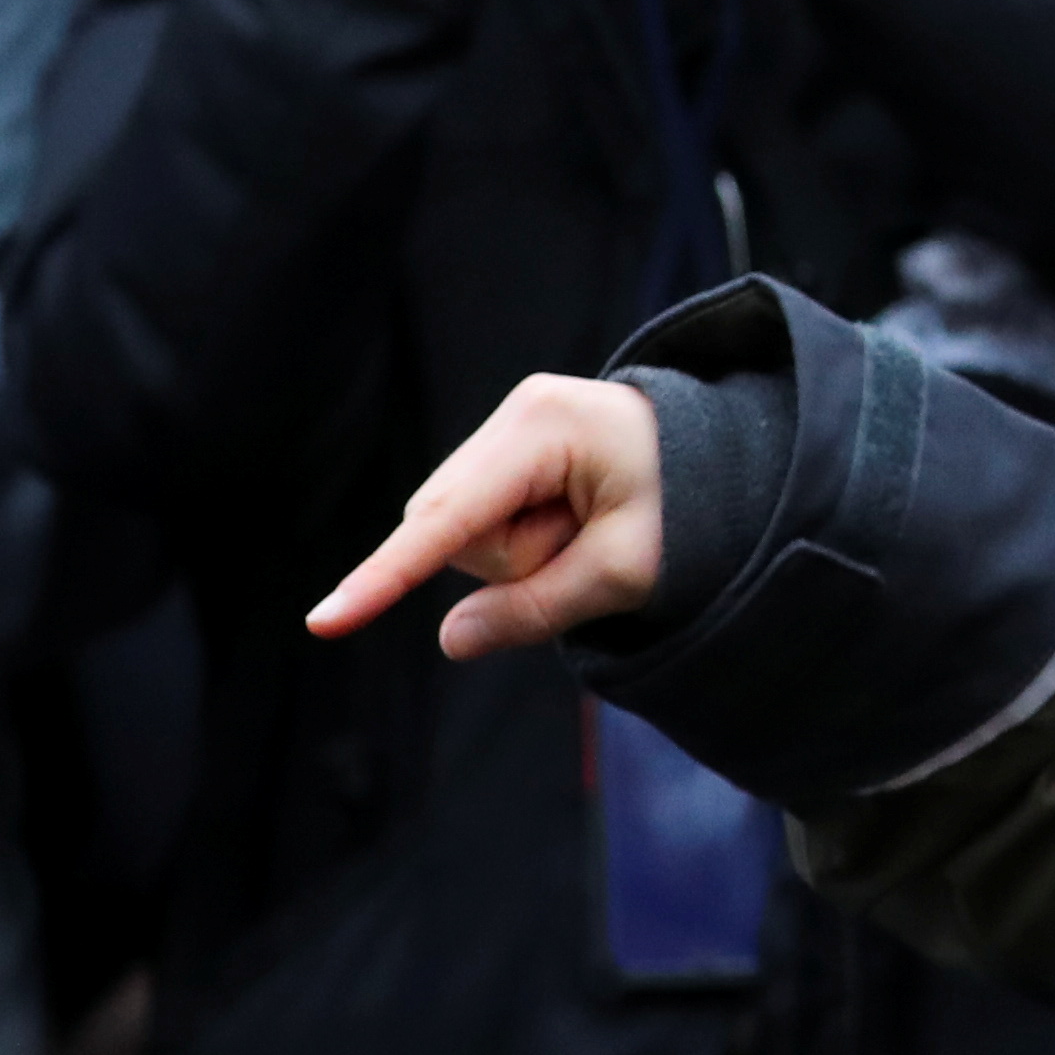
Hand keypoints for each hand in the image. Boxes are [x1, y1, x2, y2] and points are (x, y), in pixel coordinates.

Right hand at [310, 373, 667, 656]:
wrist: (730, 455)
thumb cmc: (693, 506)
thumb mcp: (626, 572)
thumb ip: (536, 609)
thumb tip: (451, 639)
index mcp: (543, 428)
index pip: (447, 520)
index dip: (386, 577)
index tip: (324, 620)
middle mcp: (515, 415)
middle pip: (454, 530)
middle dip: (515, 563)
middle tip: (594, 546)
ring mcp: (511, 429)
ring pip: (466, 533)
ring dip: (524, 555)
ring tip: (593, 530)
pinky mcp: (514, 449)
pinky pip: (486, 520)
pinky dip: (528, 540)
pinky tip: (576, 523)